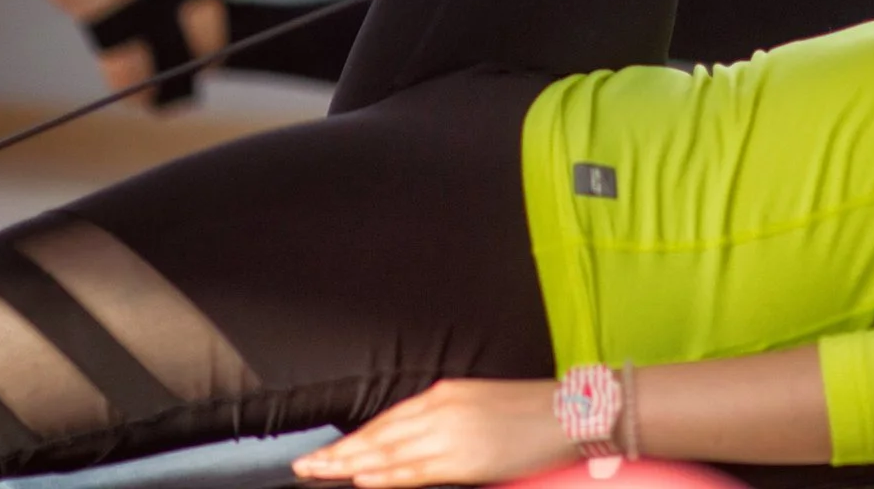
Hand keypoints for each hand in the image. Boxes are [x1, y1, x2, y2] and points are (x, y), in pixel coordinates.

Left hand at [292, 379, 576, 486]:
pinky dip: (385, 475)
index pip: (386, 420)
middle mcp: (439, 409)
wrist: (568, 411)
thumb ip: (444, 418)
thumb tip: (414, 442)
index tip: (328, 450)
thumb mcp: (478, 403)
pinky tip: (361, 480)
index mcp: (442, 393)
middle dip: (339, 452)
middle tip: (306, 465)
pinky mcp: (464, 458)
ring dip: (350, 465)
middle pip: (378, 436)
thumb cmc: (529, 411)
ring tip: (320, 473)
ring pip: (388, 453)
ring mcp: (449, 433)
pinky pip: (415, 470)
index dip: (354, 437)